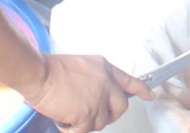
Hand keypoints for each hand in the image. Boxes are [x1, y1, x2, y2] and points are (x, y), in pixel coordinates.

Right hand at [25, 53, 151, 131]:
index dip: (141, 89)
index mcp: (104, 68)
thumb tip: (96, 92)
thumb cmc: (52, 68)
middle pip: (120, 106)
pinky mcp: (87, 115)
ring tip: (68, 111)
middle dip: (110, 114)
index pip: (129, 80)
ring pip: (100, 122)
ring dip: (84, 121)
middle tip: (93, 115)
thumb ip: (94, 78)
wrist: (39, 73)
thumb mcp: (81, 64)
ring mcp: (98, 100)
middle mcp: (105, 83)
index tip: (149, 95)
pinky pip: (84, 131)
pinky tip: (63, 119)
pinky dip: (72, 129)